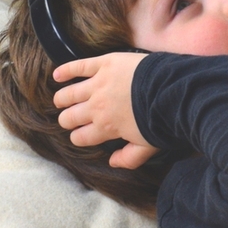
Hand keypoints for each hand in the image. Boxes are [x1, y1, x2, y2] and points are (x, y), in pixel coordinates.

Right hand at [52, 53, 160, 168]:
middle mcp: (97, 108)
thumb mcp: (147, 148)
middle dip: (67, 120)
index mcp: (106, 128)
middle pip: (71, 116)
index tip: (78, 135)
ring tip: (60, 100)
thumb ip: (129, 158)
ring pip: (69, 94)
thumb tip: (112, 163)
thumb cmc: (161, 121)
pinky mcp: (104, 65)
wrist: (171, 91)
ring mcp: (98, 85)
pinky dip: (65, 70)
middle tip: (68, 118)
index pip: (81, 137)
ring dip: (62, 99)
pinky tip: (56, 76)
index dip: (77, 137)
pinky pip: (79, 67)